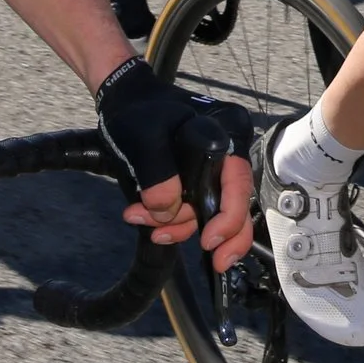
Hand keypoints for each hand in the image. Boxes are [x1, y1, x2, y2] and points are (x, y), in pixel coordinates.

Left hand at [95, 59, 258, 271]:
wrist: (124, 100)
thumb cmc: (137, 111)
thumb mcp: (144, 138)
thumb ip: (158, 176)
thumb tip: (167, 210)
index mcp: (225, 134)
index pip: (239, 182)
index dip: (229, 217)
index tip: (209, 242)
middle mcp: (226, 152)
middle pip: (236, 202)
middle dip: (222, 234)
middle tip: (216, 262)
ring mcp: (211, 167)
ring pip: (207, 211)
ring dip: (176, 224)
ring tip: (139, 217)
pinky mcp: (195, 178)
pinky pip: (191, 208)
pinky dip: (168, 219)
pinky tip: (144, 216)